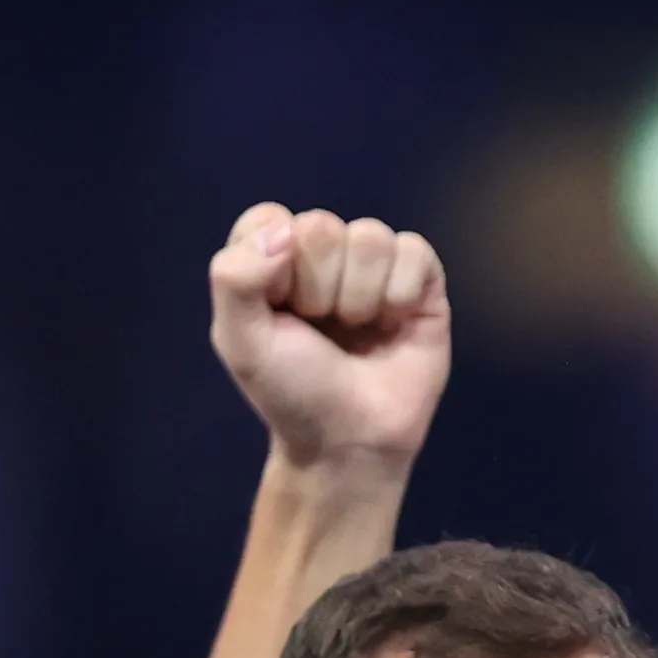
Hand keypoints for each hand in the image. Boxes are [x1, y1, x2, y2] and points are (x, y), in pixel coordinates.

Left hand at [208, 205, 452, 474]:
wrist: (351, 439)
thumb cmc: (291, 391)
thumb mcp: (239, 340)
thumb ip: (235, 278)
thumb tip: (286, 230)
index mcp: (272, 261)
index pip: (269, 218)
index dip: (272, 264)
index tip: (276, 309)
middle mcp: (323, 255)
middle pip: (322, 226)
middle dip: (319, 287)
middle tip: (321, 328)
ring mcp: (374, 265)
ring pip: (371, 237)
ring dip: (361, 297)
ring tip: (358, 331)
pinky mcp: (422, 279)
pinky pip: (414, 252)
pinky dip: (400, 295)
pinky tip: (394, 325)